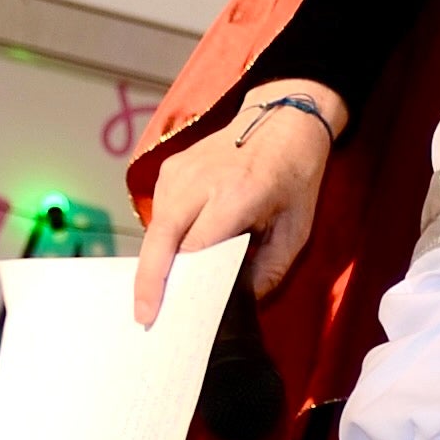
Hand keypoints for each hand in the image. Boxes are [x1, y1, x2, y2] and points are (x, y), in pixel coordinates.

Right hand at [132, 81, 344, 325]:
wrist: (282, 122)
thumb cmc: (294, 180)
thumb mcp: (295, 231)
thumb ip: (268, 272)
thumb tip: (235, 305)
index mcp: (236, 195)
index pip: (195, 247)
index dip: (184, 282)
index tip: (177, 312)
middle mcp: (199, 181)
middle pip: (161, 239)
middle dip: (149, 281)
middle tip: (144, 317)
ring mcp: (179, 171)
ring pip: (156, 228)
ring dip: (156, 261)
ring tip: (159, 293)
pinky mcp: (169, 169)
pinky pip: (160, 213)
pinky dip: (163, 240)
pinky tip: (173, 259)